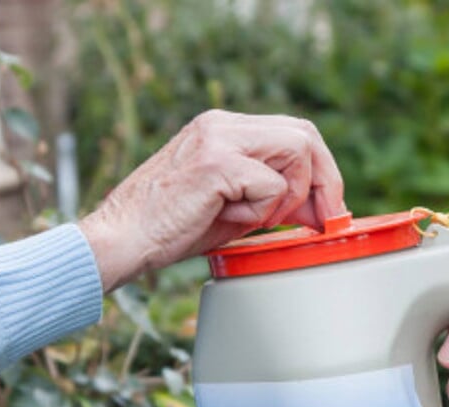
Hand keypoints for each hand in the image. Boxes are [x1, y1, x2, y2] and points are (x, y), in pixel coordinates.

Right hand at [78, 109, 345, 291]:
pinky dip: (261, 213)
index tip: (327, 208)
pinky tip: (229, 220)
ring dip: (290, 196)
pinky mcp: (217, 163)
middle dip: (324, 181)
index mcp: (224, 127)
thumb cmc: (169, 229)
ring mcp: (218, 138)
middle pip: (305, 134)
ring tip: (255, 220)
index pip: (296, 131)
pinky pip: (272, 186)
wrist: (121, 240)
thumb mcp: (233, 207)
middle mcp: (222, 123)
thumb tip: (321, 207)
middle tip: (321, 219)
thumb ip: (273, 197)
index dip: (322, 170)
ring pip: (297, 152)